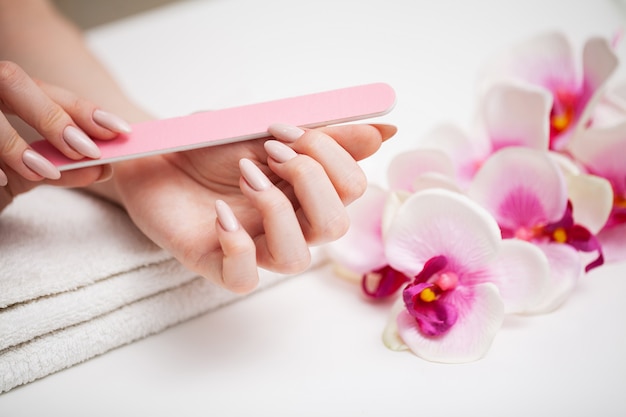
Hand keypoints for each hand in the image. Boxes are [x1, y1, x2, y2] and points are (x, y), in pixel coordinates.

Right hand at [0, 60, 129, 189]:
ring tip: (42, 171)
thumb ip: (59, 167)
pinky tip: (0, 179)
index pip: (45, 90)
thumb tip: (103, 165)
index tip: (119, 129)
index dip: (83, 107)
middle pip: (13, 80)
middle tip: (87, 151)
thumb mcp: (25, 175)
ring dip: (16, 142)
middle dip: (53, 116)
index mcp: (3, 97)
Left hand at [112, 123, 395, 292]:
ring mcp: (255, 246)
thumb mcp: (264, 128)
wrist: (154, 154)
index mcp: (306, 192)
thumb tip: (384, 131)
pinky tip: (219, 214)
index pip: (352, 189)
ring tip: (246, 177)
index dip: (329, 155)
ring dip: (276, 210)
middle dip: (310, 180)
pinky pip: (243, 278)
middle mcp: (289, 224)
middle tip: (271, 152)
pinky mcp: (216, 263)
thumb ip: (323, 134)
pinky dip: (237, 245)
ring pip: (297, 258)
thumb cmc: (210, 145)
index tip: (282, 129)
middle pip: (336, 226)